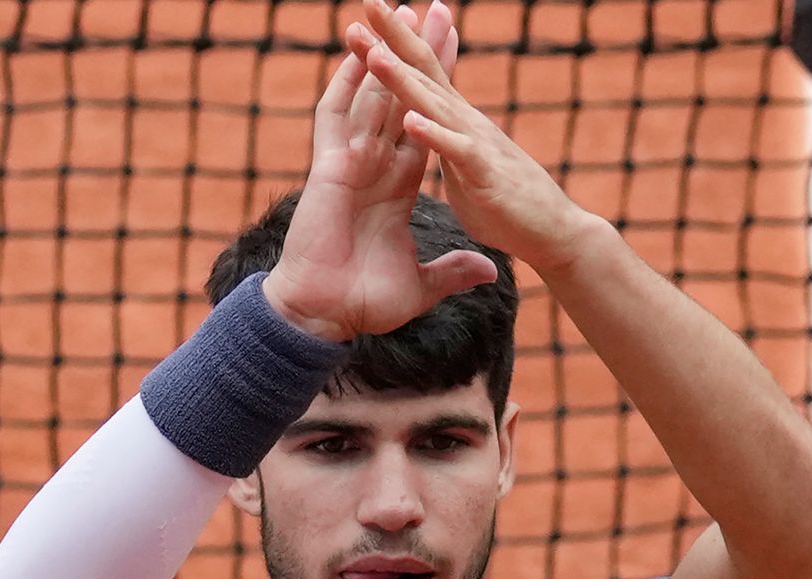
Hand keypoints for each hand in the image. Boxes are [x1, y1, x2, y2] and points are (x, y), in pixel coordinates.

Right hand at [263, 0, 499, 342]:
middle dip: (418, 54)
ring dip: (386, 54)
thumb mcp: (421, 284)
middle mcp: (372, 166)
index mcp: (394, 187)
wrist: (322, 315)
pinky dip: (347, 85)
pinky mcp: (328, 169)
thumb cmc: (361, 303)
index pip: (423, 127)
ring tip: (402, 10)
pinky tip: (358, 52)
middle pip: (400, 97)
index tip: (456, 60)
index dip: (440, 92)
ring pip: (370, 96)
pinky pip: (336, 118)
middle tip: (436, 8)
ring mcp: (348, 163)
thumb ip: (451, 270)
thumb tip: (489, 269)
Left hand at [346, 0, 600, 276]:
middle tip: (368, 2)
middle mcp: (464, 122)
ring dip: (402, 79)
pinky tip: (410, 120)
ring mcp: (476, 144)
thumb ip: (443, 143)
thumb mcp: (463, 165)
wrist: (553, 231)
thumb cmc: (506, 202)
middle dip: (393, 39)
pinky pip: (456, 152)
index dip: (394, 41)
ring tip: (374, 54)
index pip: (420, 71)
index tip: (368, 12)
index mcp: (454, 120)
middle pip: (423, 73)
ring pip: (433, 105)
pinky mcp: (485, 175)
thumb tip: (424, 130)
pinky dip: (433, 136)